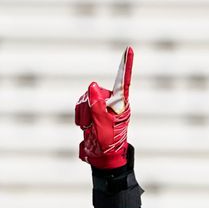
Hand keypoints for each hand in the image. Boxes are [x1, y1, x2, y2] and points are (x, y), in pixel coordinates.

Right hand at [75, 47, 132, 168]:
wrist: (102, 158)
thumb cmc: (108, 143)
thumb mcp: (103, 125)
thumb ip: (97, 105)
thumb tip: (93, 85)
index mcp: (120, 104)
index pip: (123, 82)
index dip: (126, 65)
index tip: (129, 49)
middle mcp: (111, 102)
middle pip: (94, 92)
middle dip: (87, 107)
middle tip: (91, 124)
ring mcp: (100, 106)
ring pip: (84, 100)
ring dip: (82, 114)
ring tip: (88, 128)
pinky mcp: (91, 111)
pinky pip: (79, 107)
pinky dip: (79, 117)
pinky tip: (85, 127)